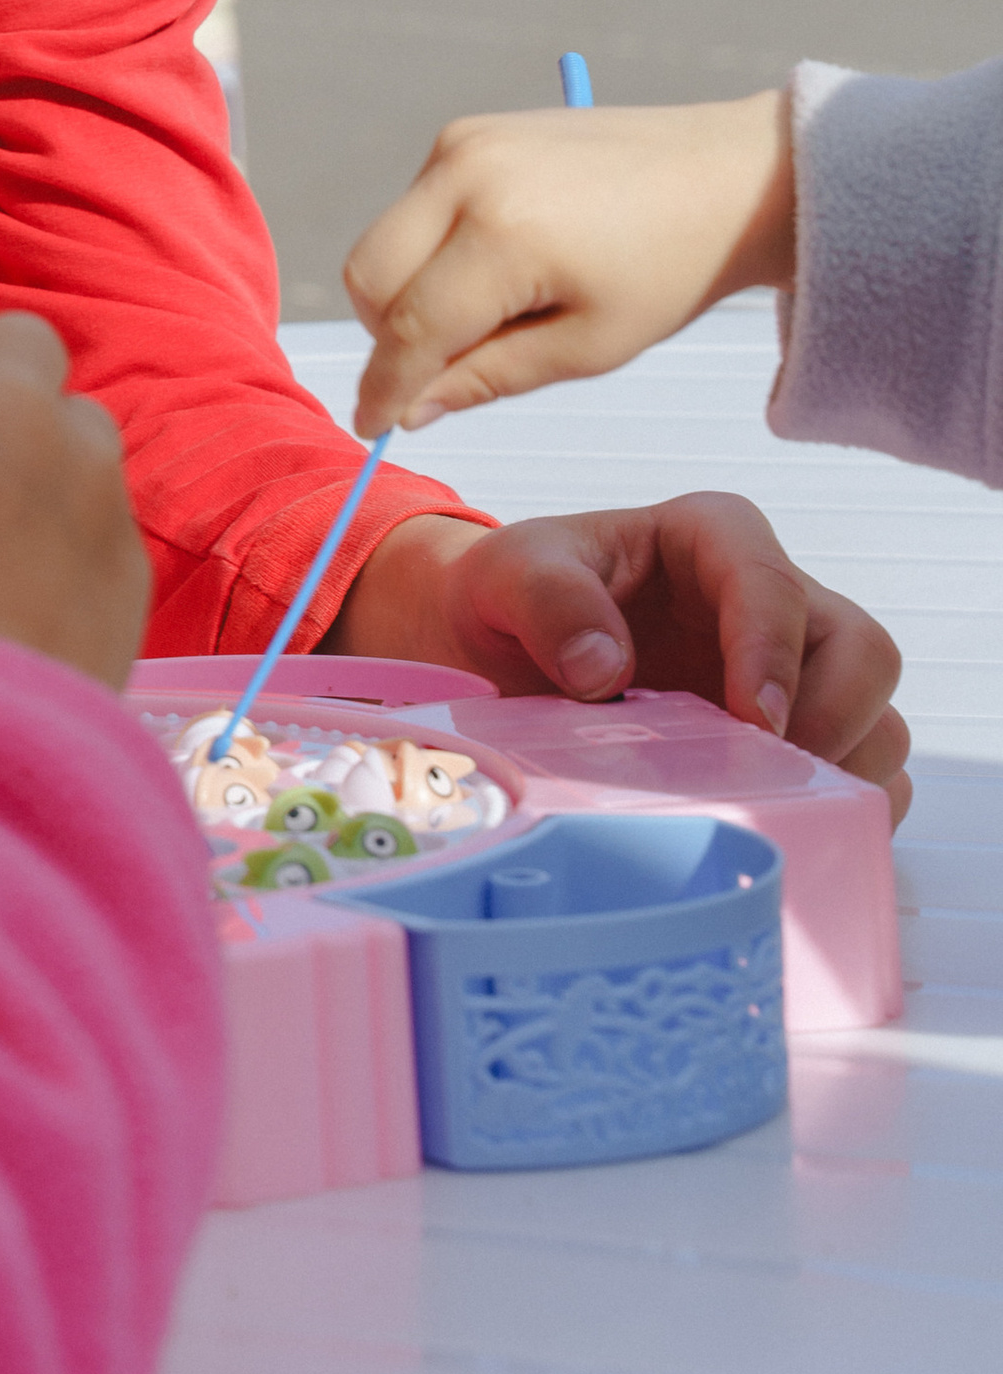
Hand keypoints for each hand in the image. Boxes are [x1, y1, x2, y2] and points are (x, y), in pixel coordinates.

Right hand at [0, 314, 150, 692]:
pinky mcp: (132, 536)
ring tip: (27, 535)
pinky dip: (86, 536)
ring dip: (61, 456)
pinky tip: (54, 595)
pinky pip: (110, 509)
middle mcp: (4, 406)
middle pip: (23, 338)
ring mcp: (83, 466)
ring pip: (85, 420)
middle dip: (10, 379)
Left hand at [328, 496, 910, 823]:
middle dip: (833, 717)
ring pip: (878, 721)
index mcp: (715, 540)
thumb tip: (603, 668)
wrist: (495, 650)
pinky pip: (863, 781)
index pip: (776, 583)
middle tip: (766, 777)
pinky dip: (840, 815)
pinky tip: (777, 833)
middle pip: (863, 652)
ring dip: (844, 775)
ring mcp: (791, 678)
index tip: (751, 719)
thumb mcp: (506, 574)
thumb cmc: (513, 595)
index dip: (773, 649)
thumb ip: (548, 598)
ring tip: (767, 810)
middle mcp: (773, 604)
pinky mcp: (792, 743)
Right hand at [345, 94, 795, 434]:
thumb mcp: (588, 347)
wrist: (725, 175)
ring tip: (499, 313)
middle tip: (448, 370)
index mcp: (502, 233)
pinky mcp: (466, 132)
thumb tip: (411, 408)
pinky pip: (415, 208)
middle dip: (390, 337)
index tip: (375, 425)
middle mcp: (465, 173)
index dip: (386, 387)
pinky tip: (504, 266)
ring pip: (384, 241)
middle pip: (368, 276)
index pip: (409, 329)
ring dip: (411, 293)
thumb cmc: (674, 265)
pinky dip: (433, 252)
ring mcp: (461, 143)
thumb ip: (488, 378)